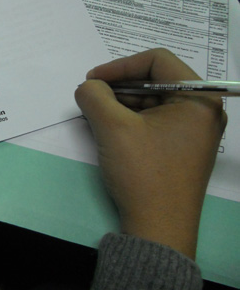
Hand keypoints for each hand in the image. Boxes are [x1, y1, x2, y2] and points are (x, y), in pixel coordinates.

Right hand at [75, 48, 226, 258]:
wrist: (158, 228)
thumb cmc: (143, 172)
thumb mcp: (112, 127)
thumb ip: (94, 96)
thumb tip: (88, 87)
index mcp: (198, 99)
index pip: (158, 61)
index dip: (121, 65)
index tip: (93, 79)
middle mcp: (202, 111)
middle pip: (155, 81)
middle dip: (119, 86)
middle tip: (90, 97)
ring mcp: (193, 132)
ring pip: (151, 102)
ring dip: (121, 103)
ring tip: (95, 114)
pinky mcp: (181, 148)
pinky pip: (153, 121)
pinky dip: (129, 120)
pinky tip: (108, 129)